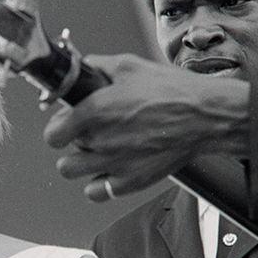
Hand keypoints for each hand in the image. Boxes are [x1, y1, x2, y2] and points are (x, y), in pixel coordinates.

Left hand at [42, 53, 250, 201]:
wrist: (206, 116)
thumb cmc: (174, 91)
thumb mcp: (130, 66)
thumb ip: (98, 67)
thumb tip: (83, 67)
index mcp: (95, 111)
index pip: (52, 132)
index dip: (57, 126)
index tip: (65, 122)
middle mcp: (100, 140)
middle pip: (63, 150)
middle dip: (74, 139)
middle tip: (90, 130)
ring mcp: (113, 164)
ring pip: (71, 171)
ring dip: (80, 162)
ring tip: (97, 150)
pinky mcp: (130, 182)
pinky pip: (95, 192)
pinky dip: (98, 183)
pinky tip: (109, 168)